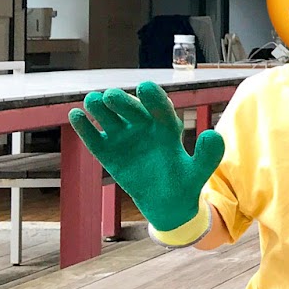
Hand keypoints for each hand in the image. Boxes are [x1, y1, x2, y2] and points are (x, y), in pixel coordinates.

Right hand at [67, 82, 223, 235]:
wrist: (167, 201)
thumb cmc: (185, 181)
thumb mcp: (198, 171)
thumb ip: (208, 155)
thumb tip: (213, 134)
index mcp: (167, 127)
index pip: (160, 109)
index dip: (153, 99)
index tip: (145, 88)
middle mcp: (144, 127)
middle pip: (132, 110)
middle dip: (123, 102)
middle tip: (112, 95)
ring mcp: (124, 138)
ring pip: (110, 119)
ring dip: (101, 108)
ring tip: (92, 100)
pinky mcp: (107, 152)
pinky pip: (94, 138)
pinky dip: (85, 127)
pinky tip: (75, 115)